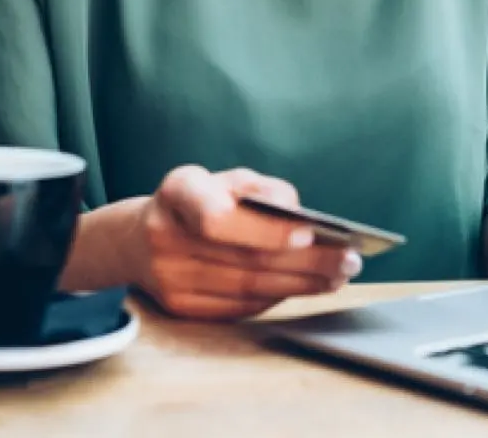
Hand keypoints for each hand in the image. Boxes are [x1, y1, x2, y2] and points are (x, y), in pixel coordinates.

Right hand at [126, 165, 362, 321]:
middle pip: (244, 258)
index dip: (263, 228)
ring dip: (301, 284)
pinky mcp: (180, 309)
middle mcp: (166, 235)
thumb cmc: (197, 200)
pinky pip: (240, 307)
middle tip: (348, 260)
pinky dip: (278, 296)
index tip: (307, 231)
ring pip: (248, 288)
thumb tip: (296, 212)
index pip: (217, 216)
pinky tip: (306, 286)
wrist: (139, 240)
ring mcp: (169, 278)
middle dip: (305, 261)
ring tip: (339, 275)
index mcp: (177, 191)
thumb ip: (261, 188)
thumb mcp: (224, 178)